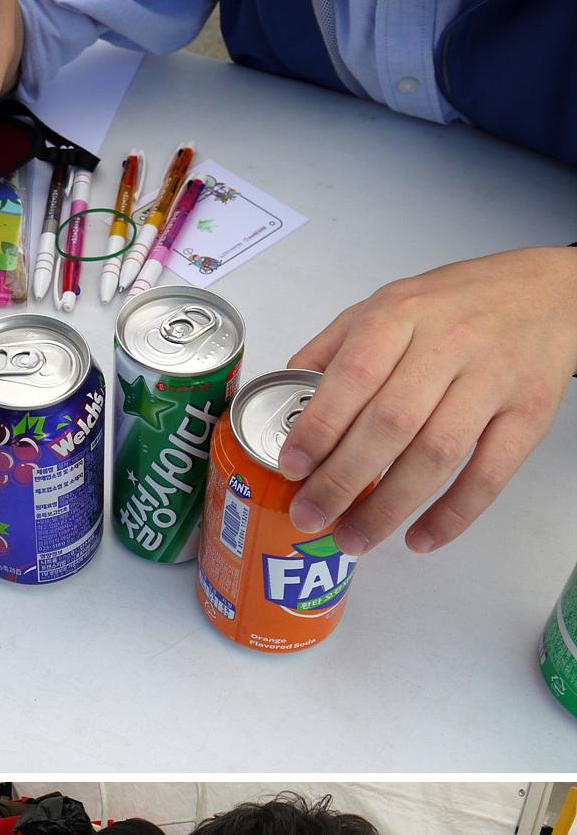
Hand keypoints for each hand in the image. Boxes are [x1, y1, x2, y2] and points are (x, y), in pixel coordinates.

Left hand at [281, 248, 576, 554]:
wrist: (548, 295)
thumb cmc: (457, 305)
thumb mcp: (390, 302)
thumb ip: (336, 347)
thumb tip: (285, 394)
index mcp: (403, 314)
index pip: (355, 373)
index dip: (320, 426)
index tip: (291, 467)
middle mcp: (450, 344)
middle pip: (391, 423)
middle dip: (342, 480)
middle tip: (310, 517)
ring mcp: (493, 380)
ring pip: (436, 454)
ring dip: (388, 507)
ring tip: (353, 540)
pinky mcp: (530, 414)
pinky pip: (489, 474)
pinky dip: (453, 515)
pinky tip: (418, 539)